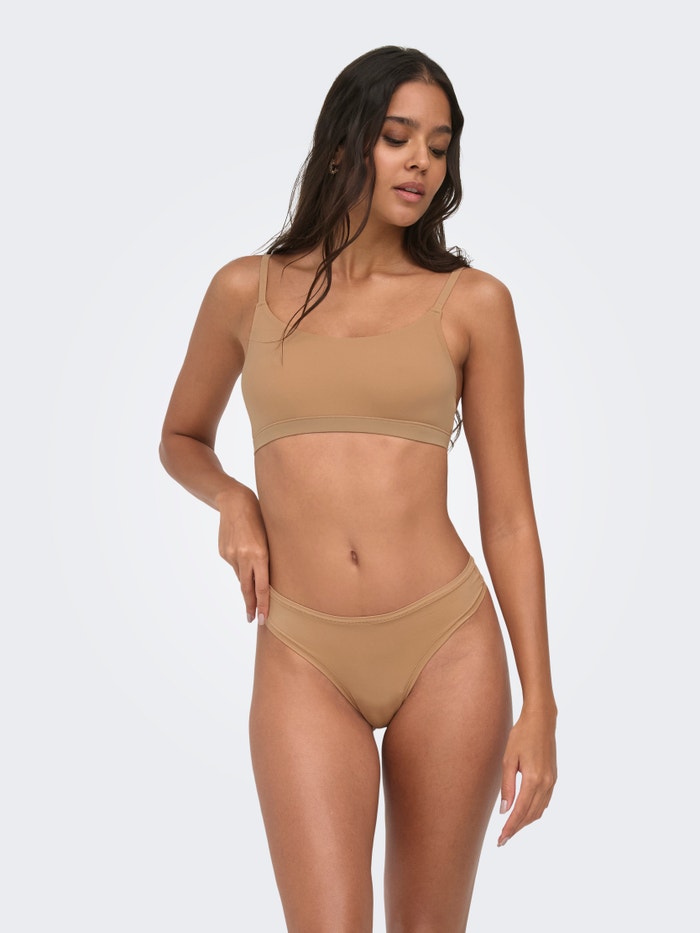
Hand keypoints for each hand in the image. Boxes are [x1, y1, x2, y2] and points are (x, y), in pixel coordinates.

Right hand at [216, 487, 269, 625]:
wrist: (234, 501)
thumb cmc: (260, 518)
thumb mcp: (270, 538)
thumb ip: (266, 559)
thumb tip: (264, 580)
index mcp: (259, 554)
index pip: (262, 587)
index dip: (263, 605)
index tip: (263, 619)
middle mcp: (244, 557)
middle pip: (247, 588)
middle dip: (251, 606)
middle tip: (254, 619)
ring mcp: (231, 555)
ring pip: (241, 575)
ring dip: (247, 581)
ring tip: (252, 575)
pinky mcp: (223, 552)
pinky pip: (234, 565)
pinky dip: (240, 564)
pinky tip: (242, 551)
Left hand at [498, 705, 556, 845]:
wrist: (541, 721)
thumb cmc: (521, 736)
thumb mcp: (508, 759)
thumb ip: (507, 786)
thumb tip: (504, 811)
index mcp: (533, 779)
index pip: (520, 811)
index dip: (510, 828)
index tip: (501, 840)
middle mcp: (546, 784)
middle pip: (530, 815)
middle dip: (516, 829)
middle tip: (503, 840)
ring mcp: (552, 782)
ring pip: (539, 811)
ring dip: (525, 822)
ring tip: (511, 829)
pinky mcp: (553, 778)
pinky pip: (544, 802)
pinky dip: (534, 812)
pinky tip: (524, 814)